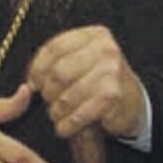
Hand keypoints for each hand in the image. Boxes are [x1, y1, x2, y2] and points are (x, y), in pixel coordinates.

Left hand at [26, 25, 145, 140]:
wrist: (133, 102)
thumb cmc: (102, 81)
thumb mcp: (84, 61)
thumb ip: (59, 61)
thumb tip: (29, 82)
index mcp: (94, 35)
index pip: (54, 48)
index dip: (37, 68)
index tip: (33, 83)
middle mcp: (105, 49)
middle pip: (58, 72)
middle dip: (48, 93)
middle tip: (50, 102)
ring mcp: (110, 72)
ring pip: (66, 97)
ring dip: (56, 112)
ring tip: (58, 116)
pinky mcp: (112, 96)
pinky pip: (77, 114)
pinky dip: (67, 125)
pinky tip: (65, 127)